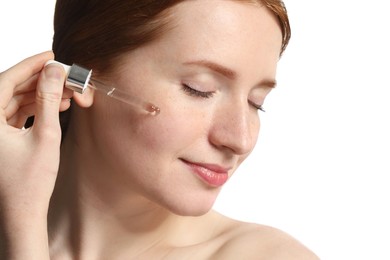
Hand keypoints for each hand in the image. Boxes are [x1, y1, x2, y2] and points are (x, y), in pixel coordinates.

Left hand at [0, 51, 71, 258]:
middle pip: (11, 89)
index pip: (6, 80)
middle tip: (63, 75)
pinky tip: (56, 107)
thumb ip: (50, 99)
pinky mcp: (1, 139)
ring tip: (66, 93)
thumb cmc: (31, 181)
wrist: (22, 212)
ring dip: (40, 95)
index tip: (51, 55)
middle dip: (39, 81)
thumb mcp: (46, 135)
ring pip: (15, 101)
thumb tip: (54, 71)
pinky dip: (36, 109)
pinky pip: (16, 114)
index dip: (31, 65)